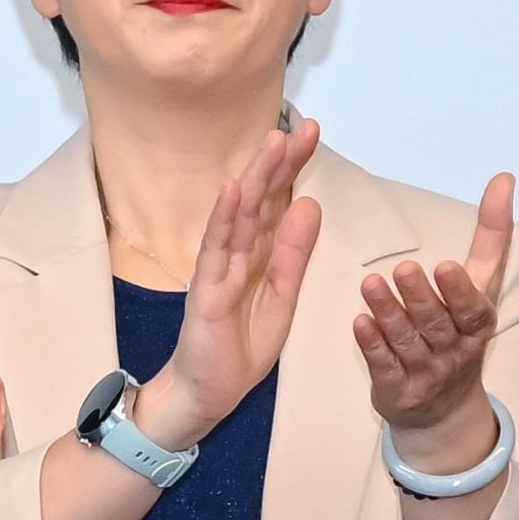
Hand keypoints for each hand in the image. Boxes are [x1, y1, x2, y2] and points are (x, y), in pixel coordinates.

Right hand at [141, 118, 322, 444]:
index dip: (293, 168)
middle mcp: (237, 253)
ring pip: (239, 215)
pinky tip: (232, 189)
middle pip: (260, 200)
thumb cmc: (239, 346)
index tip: (312, 134)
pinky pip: (215, 249)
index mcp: (258, 254)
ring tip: (272, 144)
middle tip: (300, 126)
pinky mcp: (206, 291)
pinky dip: (224, 218)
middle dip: (279, 163)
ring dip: (255, 179)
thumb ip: (293, 252)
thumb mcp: (282, 295)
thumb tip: (309, 204)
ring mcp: (218, 268)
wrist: (208, 393)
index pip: (277, 202)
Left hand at [351, 168, 514, 462]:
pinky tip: (359, 323)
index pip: (473, 309)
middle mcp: (454, 350)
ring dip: (388, 312)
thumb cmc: (461, 331)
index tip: (445, 266)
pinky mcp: (396, 389)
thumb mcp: (482, 288)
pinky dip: (372, 345)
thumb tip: (504, 178)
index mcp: (476, 324)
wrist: (445, 410)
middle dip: (421, 297)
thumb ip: (491, 235)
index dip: (460, 291)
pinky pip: (383, 366)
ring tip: (370, 284)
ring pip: (406, 341)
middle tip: (403, 268)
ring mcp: (425, 372)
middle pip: (437, 323)